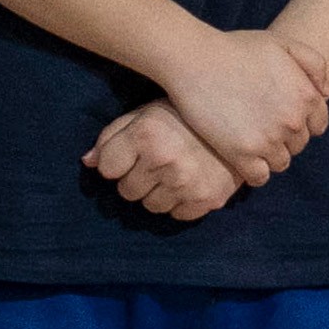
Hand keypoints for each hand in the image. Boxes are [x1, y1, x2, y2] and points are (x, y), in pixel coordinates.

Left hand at [85, 100, 236, 224]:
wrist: (241, 121)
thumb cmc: (186, 115)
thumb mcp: (146, 114)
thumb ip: (113, 136)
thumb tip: (87, 163)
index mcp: (146, 134)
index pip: (107, 169)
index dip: (116, 162)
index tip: (130, 154)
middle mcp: (164, 161)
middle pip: (126, 191)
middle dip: (135, 178)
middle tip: (155, 163)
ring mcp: (186, 183)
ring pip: (150, 206)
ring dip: (156, 193)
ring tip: (172, 172)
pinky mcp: (207, 200)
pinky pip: (176, 214)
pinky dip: (179, 202)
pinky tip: (189, 182)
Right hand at [160, 28, 328, 187]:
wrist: (194, 59)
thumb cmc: (236, 48)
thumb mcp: (283, 43)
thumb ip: (314, 64)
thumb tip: (325, 93)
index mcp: (306, 96)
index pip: (317, 125)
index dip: (299, 122)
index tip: (279, 117)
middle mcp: (293, 121)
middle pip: (298, 145)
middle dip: (283, 138)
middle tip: (260, 126)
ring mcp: (268, 140)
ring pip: (280, 163)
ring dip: (269, 156)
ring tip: (250, 142)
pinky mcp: (242, 154)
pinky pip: (259, 177)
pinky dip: (254, 173)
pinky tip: (243, 160)